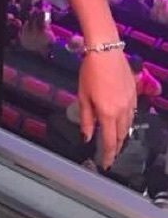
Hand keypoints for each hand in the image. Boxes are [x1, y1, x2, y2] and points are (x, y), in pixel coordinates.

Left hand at [78, 50, 136, 169]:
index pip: (110, 141)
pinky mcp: (134, 94)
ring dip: (121, 135)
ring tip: (114, 140)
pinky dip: (125, 122)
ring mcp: (131, 102)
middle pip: (121, 135)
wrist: (106, 52)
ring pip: (128, 125)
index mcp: (108, 113)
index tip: (105, 164)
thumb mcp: (82, 97)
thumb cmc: (90, 73)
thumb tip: (87, 137)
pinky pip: (131, 114)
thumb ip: (85, 119)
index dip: (108, 155)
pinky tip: (120, 121)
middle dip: (115, 146)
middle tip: (109, 154)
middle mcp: (122, 111)